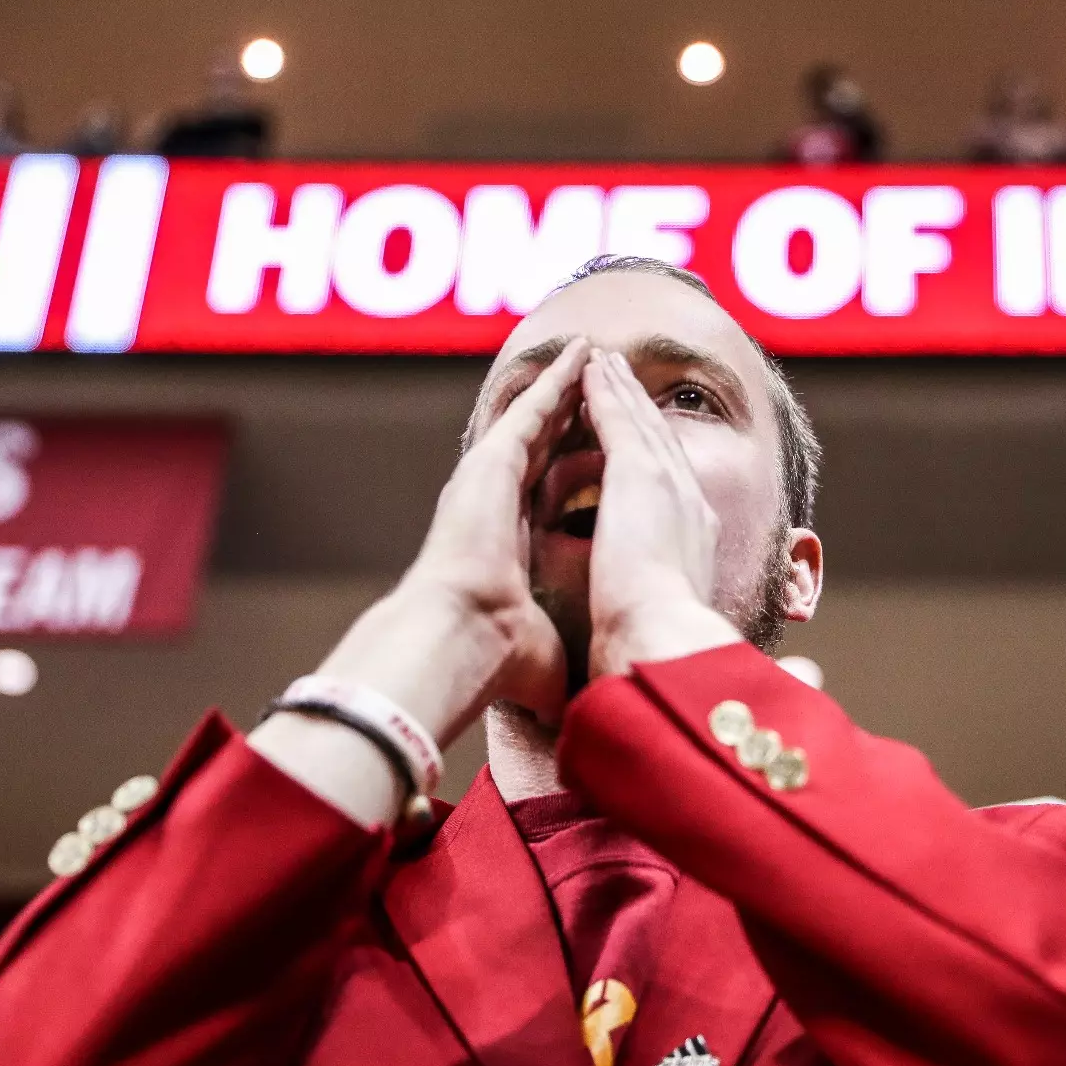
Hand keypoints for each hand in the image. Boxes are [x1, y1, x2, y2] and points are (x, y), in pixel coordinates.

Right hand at [303, 335, 586, 740]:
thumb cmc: (498, 657)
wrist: (463, 641)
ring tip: (594, 354)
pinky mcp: (491, 464)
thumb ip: (559, 653)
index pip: (549, 496)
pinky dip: (556, 383)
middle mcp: (499, 507)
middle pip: (544, 450)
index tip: (602, 449)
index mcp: (511, 544)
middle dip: (572, 416)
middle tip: (602, 383)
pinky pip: (530, 411)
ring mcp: (492, 481)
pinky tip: (580, 358)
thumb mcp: (547, 647)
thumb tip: (581, 711)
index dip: (576, 469)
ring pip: (537, 421)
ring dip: (566, 387)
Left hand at [582, 349, 741, 675]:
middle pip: (663, 443)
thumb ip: (673, 608)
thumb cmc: (661, 645)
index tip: (645, 436)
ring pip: (642, 422)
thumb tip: (671, 630)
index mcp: (698, 540)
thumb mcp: (674, 620)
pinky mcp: (639, 473)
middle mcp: (691, 503)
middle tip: (625, 379)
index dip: (659, 454)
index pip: (675, 485)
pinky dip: (605, 394)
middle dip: (644, 409)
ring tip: (605, 363)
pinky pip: (618, 421)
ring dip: (623, 390)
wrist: (662, 637)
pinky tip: (589, 373)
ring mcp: (668, 483)